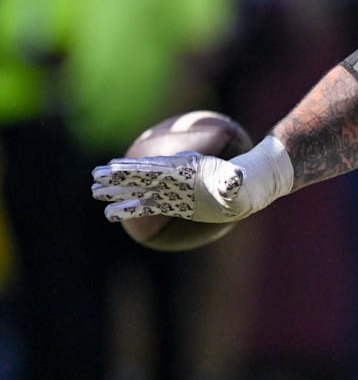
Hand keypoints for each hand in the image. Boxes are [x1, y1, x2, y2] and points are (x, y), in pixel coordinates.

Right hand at [92, 136, 293, 222]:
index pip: (156, 168)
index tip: (115, 166)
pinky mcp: (172, 203)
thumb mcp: (238, 184)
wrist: (242, 191)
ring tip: (95, 191)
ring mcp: (171, 191)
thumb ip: (233, 182)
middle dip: (119, 176)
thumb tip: (235, 180)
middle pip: (141, 176)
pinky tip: (111, 213)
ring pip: (139, 190)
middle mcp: (174, 178)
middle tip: (94, 175)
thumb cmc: (242, 184)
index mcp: (184, 171)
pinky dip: (129, 208)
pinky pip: (147, 206)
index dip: (137, 168)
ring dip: (118, 191)